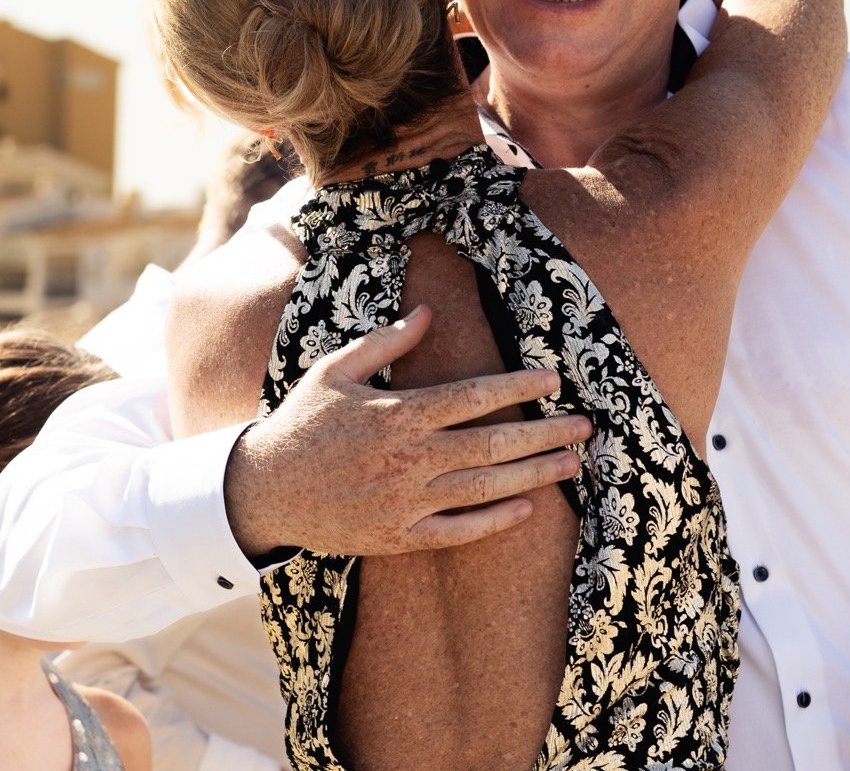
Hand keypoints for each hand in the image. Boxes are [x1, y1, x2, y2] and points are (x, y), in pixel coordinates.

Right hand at [223, 306, 590, 556]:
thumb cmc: (302, 422)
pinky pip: (459, 532)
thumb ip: (386, 343)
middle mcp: (410, 459)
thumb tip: (428, 313)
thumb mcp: (335, 370)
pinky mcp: (400, 536)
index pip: (474, 396)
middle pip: (494, 443)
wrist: (263, 490)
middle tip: (586, 426)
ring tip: (572, 463)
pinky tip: (526, 508)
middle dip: (546, 432)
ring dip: (535, 474)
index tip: (554, 379)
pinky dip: (495, 521)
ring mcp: (407, 502)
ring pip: (486, 487)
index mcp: (399, 414)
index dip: (519, 386)